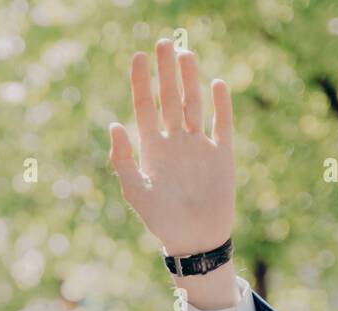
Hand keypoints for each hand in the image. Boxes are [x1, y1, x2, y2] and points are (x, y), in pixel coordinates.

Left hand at [108, 38, 235, 257]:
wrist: (194, 241)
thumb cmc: (161, 221)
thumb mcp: (135, 191)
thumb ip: (122, 159)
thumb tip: (114, 124)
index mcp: (152, 148)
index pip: (145, 106)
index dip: (142, 81)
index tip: (138, 56)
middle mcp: (175, 142)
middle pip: (170, 99)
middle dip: (166, 72)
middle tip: (163, 43)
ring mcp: (199, 146)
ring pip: (195, 105)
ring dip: (191, 81)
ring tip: (186, 55)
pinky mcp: (222, 155)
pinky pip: (222, 125)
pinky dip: (221, 106)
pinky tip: (217, 84)